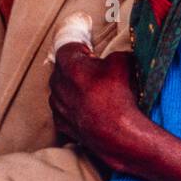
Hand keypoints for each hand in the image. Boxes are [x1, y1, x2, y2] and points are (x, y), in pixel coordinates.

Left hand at [49, 44, 146, 171]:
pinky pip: (65, 110)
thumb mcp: (123, 62)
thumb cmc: (119, 96)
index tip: (91, 51)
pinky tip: (92, 110)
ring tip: (97, 94)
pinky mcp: (62, 125)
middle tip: (98, 73)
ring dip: (75, 89)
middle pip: (63, 69)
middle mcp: (57, 84)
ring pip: (63, 90)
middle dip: (78, 68)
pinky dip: (75, 108)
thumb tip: (112, 59)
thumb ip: (113, 55)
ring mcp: (58, 106)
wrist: (119, 133)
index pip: (68, 47)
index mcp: (68, 65)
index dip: (82, 47)